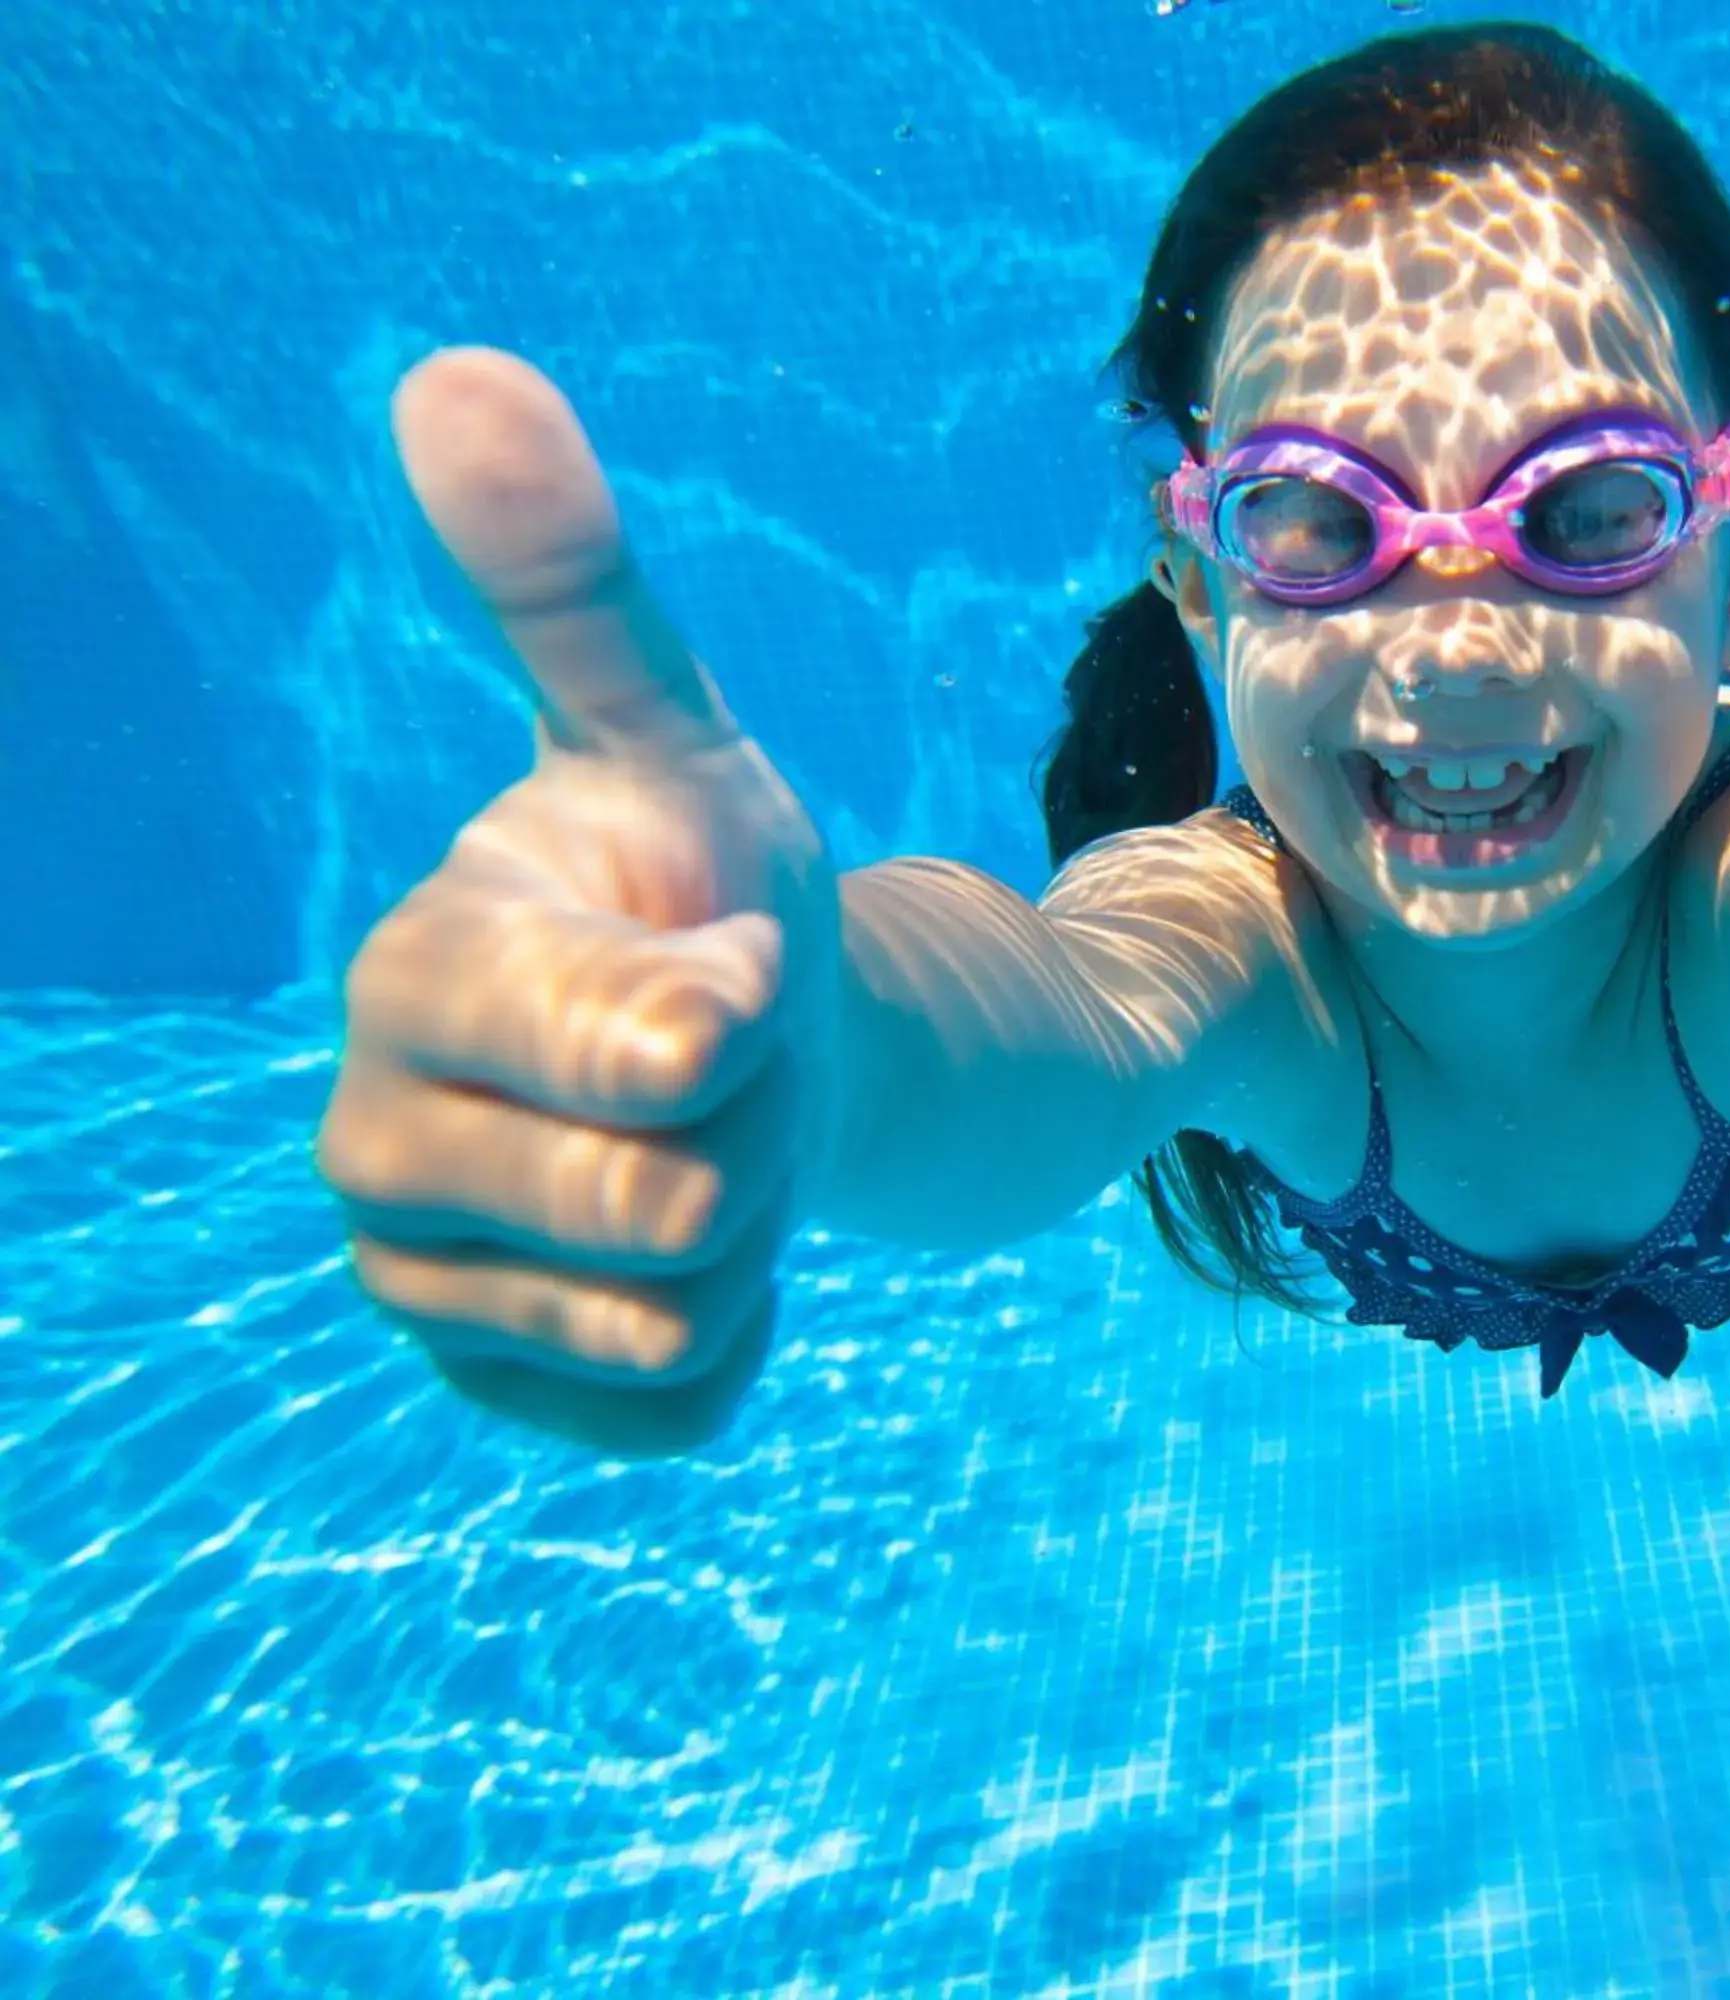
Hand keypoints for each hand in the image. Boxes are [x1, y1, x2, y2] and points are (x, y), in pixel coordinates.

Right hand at [315, 348, 841, 1453]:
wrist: (750, 1051)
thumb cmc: (707, 887)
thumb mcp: (678, 737)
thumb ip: (578, 592)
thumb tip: (456, 376)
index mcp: (418, 967)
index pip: (644, 1050)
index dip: (737, 1014)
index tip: (738, 965)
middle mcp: (372, 1132)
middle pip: (676, 1203)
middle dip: (758, 1132)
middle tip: (728, 1067)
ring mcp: (421, 1278)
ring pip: (676, 1313)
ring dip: (749, 1236)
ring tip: (702, 1149)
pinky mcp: (496, 1393)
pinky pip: (674, 1408)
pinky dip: (733, 1344)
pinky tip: (691, 1263)